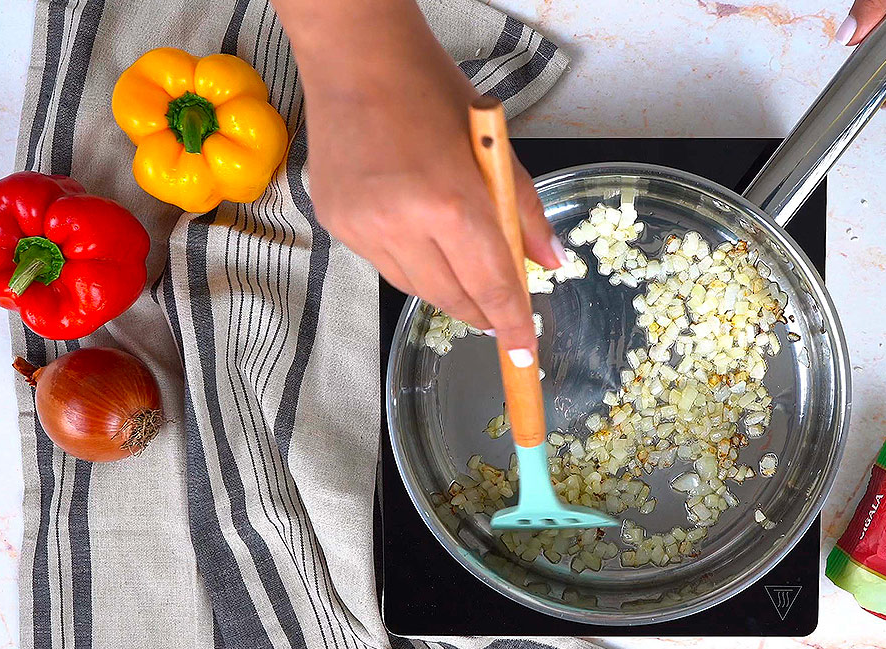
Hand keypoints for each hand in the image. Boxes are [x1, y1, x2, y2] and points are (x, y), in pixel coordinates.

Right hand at [277, 0, 560, 364]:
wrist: (356, 59)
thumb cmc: (431, 92)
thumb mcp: (496, 149)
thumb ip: (525, 213)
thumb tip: (550, 263)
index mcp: (451, 204)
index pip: (491, 286)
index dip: (512, 324)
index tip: (525, 352)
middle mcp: (401, 225)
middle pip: (452, 298)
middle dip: (481, 313)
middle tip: (500, 315)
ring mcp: (362, 227)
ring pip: (415, 288)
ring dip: (446, 288)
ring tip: (463, 271)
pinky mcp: (335, 223)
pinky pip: (383, 264)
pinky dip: (410, 262)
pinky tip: (419, 235)